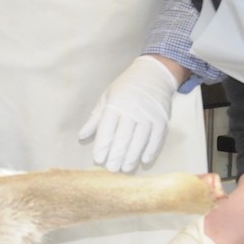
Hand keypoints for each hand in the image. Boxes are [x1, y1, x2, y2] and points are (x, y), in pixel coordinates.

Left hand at [80, 55, 177, 172]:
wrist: (154, 74)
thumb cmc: (126, 88)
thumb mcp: (107, 97)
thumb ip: (95, 118)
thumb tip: (81, 136)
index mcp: (116, 103)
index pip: (107, 128)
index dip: (102, 145)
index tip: (98, 159)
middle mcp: (133, 109)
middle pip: (124, 136)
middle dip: (116, 155)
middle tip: (111, 169)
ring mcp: (149, 115)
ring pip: (140, 140)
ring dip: (132, 156)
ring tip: (125, 169)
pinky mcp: (162, 119)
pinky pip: (156, 138)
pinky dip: (150, 151)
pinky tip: (143, 161)